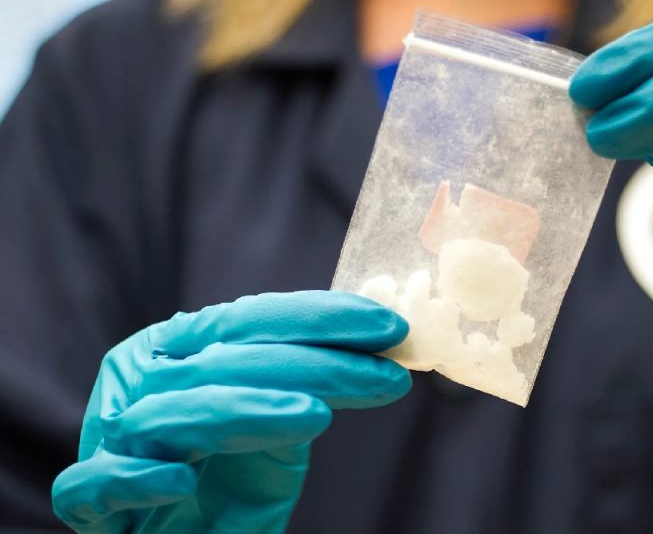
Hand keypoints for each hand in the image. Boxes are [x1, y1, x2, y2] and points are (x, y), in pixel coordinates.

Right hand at [51, 291, 410, 532]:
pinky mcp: (90, 506)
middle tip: (385, 373)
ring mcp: (113, 441)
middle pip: (223, 359)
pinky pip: (96, 484)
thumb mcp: (280, 428)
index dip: (320, 318)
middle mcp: (143, 382)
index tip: (389, 328)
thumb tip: (388, 347)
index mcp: (182, 350)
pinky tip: (182, 480)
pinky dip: (135, 477)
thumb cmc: (229, 488)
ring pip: (172, 411)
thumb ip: (313, 385)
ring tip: (316, 415)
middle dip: (313, 363)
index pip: (251, 320)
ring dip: (244, 409)